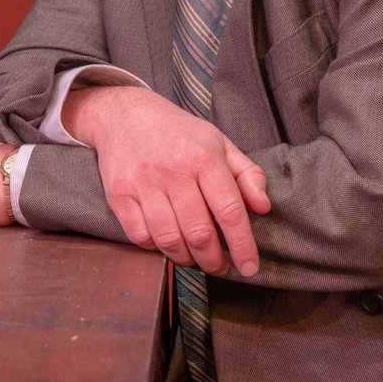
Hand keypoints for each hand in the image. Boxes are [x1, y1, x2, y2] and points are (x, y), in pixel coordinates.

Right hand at [65, 86, 269, 275]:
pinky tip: (165, 243)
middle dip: (214, 261)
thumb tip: (263, 207)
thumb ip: (246, 174)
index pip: (229, 211)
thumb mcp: (219, 143)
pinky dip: (156, 248)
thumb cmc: (177, 132)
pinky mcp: (119, 194)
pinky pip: (140, 236)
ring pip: (169, 240)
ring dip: (186, 260)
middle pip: (199, 233)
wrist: (123, 114)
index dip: (242, 245)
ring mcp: (143, 183)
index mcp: (203, 158)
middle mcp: (173, 171)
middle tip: (220, 267)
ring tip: (194, 259)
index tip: (249, 267)